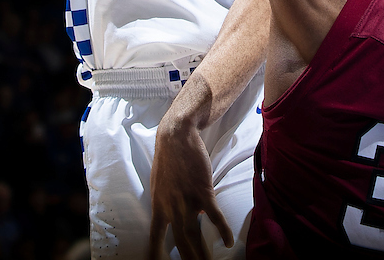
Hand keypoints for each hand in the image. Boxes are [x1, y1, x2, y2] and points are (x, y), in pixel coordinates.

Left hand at [149, 116, 232, 259]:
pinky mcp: (203, 191)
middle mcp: (171, 208)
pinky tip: (229, 241)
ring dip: (202, 253)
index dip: (155, 255)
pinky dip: (223, 230)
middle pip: (179, 242)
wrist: (176, 135)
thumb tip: (180, 217)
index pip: (155, 238)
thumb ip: (167, 203)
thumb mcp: (160, 184)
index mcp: (158, 207)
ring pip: (194, 235)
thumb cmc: (168, 158)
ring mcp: (187, 200)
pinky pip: (214, 216)